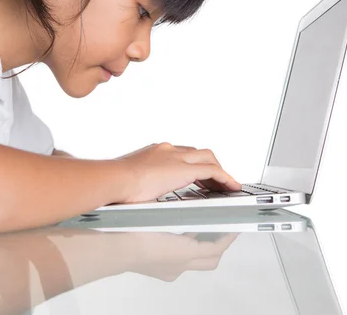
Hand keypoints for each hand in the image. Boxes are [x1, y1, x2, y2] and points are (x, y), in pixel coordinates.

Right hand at [115, 142, 241, 203]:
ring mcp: (176, 157)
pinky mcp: (185, 170)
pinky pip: (213, 171)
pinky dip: (224, 178)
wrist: (115, 179)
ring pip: (208, 158)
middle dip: (209, 165)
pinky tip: (231, 187)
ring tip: (226, 186)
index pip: (180, 154)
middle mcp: (167, 150)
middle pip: (197, 153)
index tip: (196, 176)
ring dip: (219, 171)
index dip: (192, 164)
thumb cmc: (116, 184)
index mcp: (154, 152)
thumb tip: (137, 197)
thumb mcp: (131, 181)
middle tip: (214, 182)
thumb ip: (139, 184)